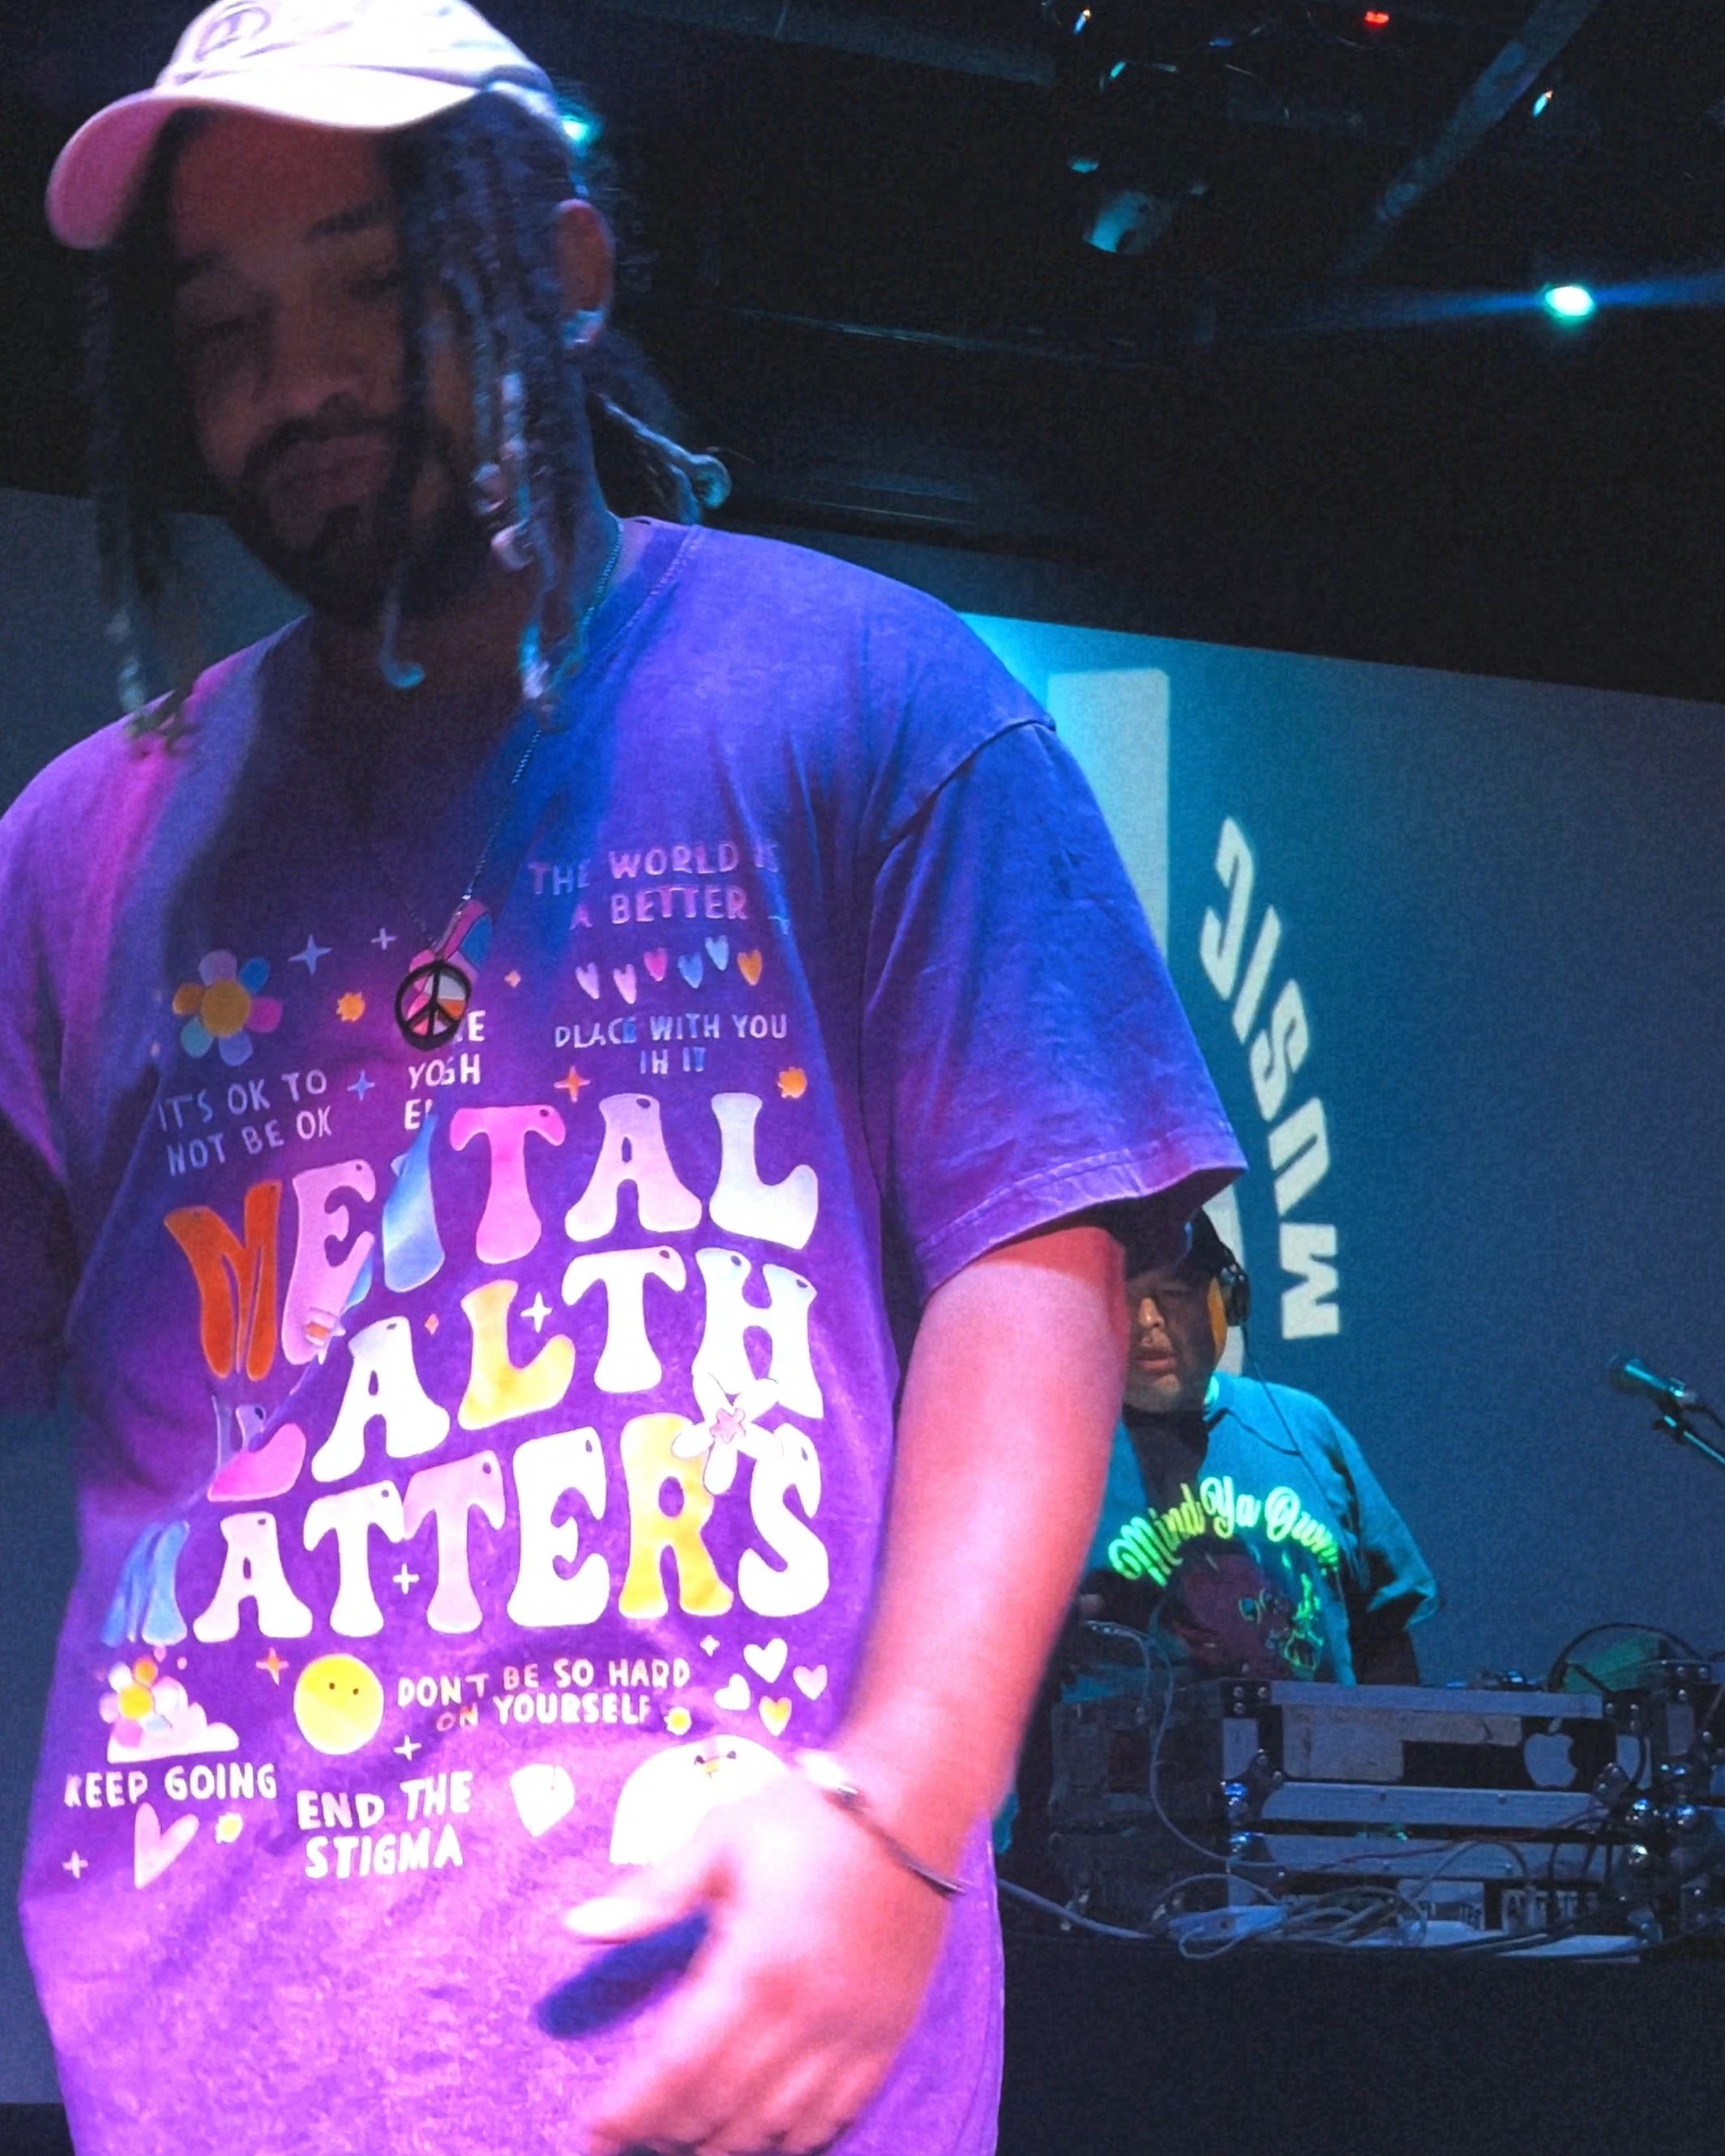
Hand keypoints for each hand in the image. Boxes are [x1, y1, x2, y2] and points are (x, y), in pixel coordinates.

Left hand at [567, 1769, 954, 2155]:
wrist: (910, 1807)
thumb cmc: (807, 1817)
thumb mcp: (720, 1839)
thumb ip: (650, 1894)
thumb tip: (575, 1928)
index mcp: (753, 1967)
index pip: (675, 2067)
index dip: (628, 2111)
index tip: (591, 2135)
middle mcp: (802, 2015)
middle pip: (718, 2107)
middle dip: (663, 2131)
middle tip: (631, 2133)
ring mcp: (849, 2034)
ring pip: (773, 2127)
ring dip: (720, 2144)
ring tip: (682, 2139)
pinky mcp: (885, 2036)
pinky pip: (834, 2117)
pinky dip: (789, 2139)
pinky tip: (762, 2136)